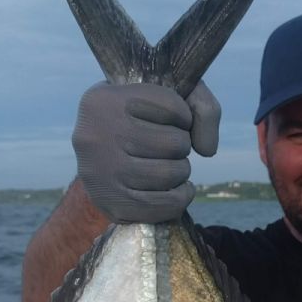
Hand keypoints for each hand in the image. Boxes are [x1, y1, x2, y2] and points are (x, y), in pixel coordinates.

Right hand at [71, 80, 220, 222]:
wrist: (101, 150)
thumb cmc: (139, 118)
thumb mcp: (168, 95)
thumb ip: (202, 108)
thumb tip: (207, 150)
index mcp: (103, 101)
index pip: (171, 106)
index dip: (183, 115)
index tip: (170, 118)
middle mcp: (94, 136)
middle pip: (173, 143)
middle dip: (182, 145)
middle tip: (169, 146)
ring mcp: (99, 174)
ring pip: (169, 175)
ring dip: (181, 171)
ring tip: (170, 165)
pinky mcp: (109, 204)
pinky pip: (163, 206)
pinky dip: (180, 198)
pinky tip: (178, 189)